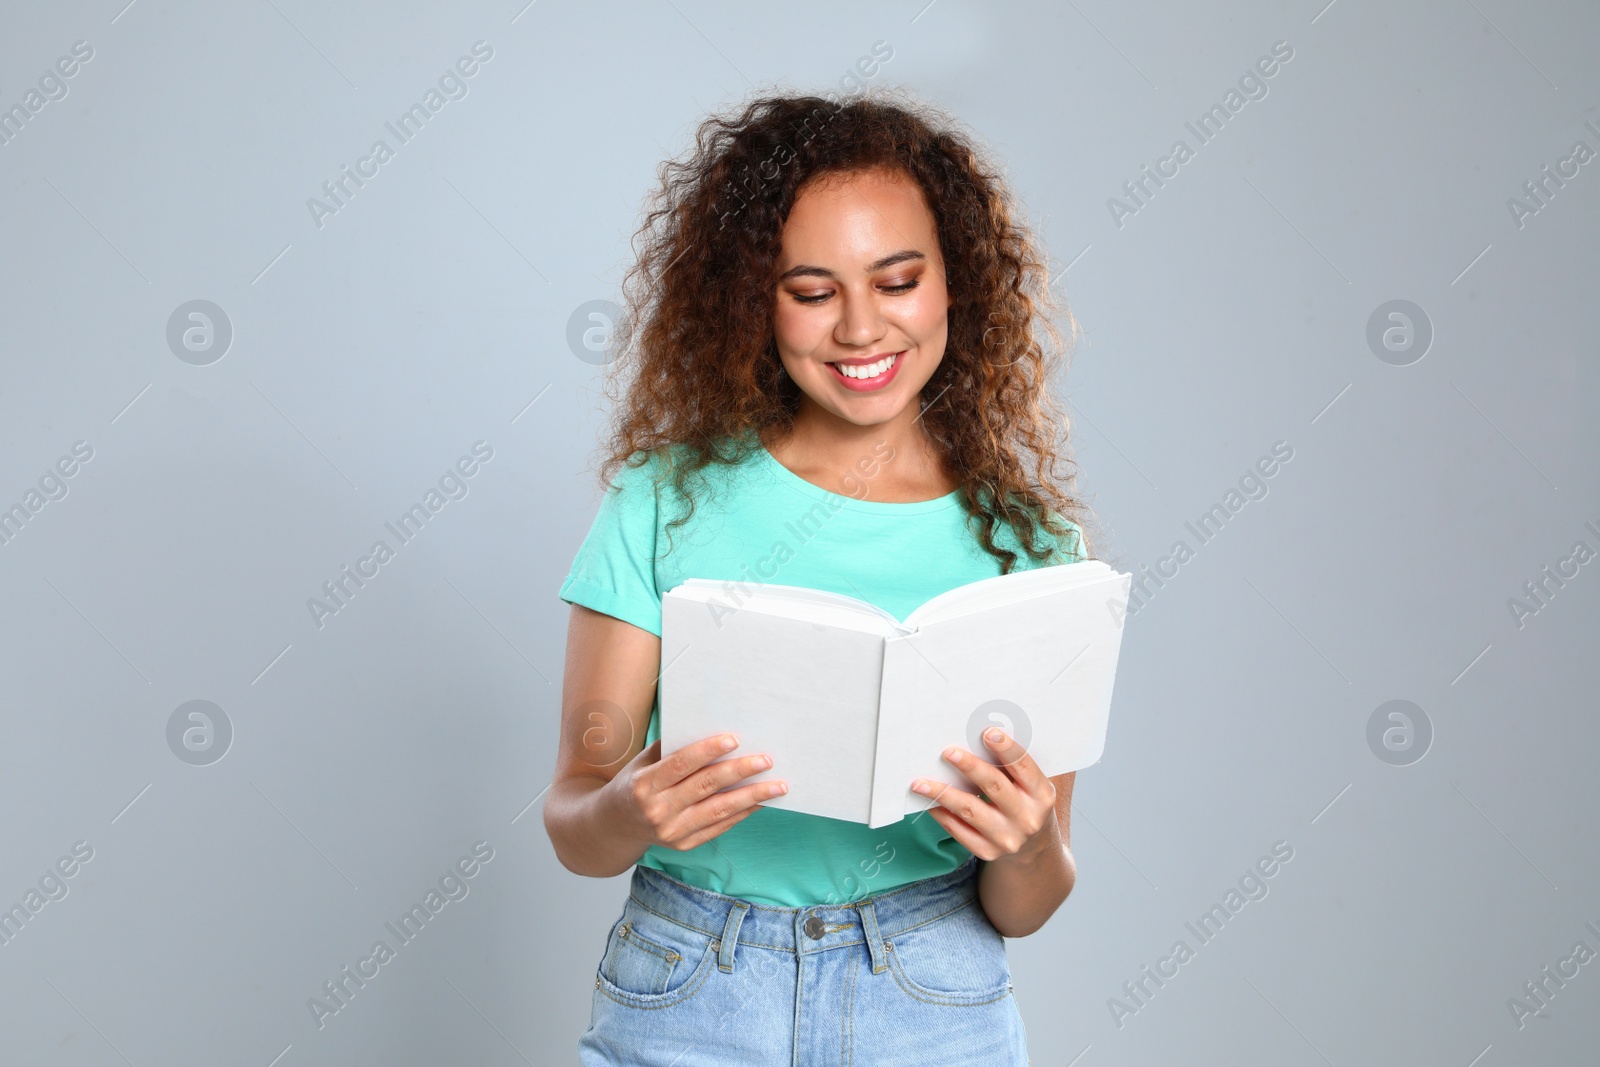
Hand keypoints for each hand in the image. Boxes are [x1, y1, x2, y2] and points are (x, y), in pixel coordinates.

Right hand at [606, 734, 787, 851]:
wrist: (614, 826)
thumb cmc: (634, 784)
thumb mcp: (643, 762)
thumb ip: (672, 749)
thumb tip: (712, 728)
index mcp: (645, 785)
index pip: (681, 764)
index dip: (708, 750)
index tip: (735, 739)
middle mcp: (658, 811)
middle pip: (705, 787)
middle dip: (739, 771)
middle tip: (766, 759)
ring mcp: (672, 832)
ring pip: (719, 810)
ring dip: (752, 797)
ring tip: (778, 786)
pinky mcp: (685, 845)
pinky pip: (720, 826)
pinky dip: (743, 813)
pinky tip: (761, 801)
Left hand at [911, 727, 1057, 860]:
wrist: (1033, 848)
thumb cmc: (1025, 803)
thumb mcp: (1030, 786)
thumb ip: (1012, 766)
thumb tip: (977, 738)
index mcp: (1042, 795)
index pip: (1023, 767)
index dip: (1006, 748)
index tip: (987, 732)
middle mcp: (1027, 818)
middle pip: (995, 786)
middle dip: (970, 767)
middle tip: (948, 752)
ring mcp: (1008, 838)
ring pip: (970, 810)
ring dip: (943, 793)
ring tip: (919, 782)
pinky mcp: (988, 851)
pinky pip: (959, 831)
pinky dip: (942, 814)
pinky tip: (928, 802)